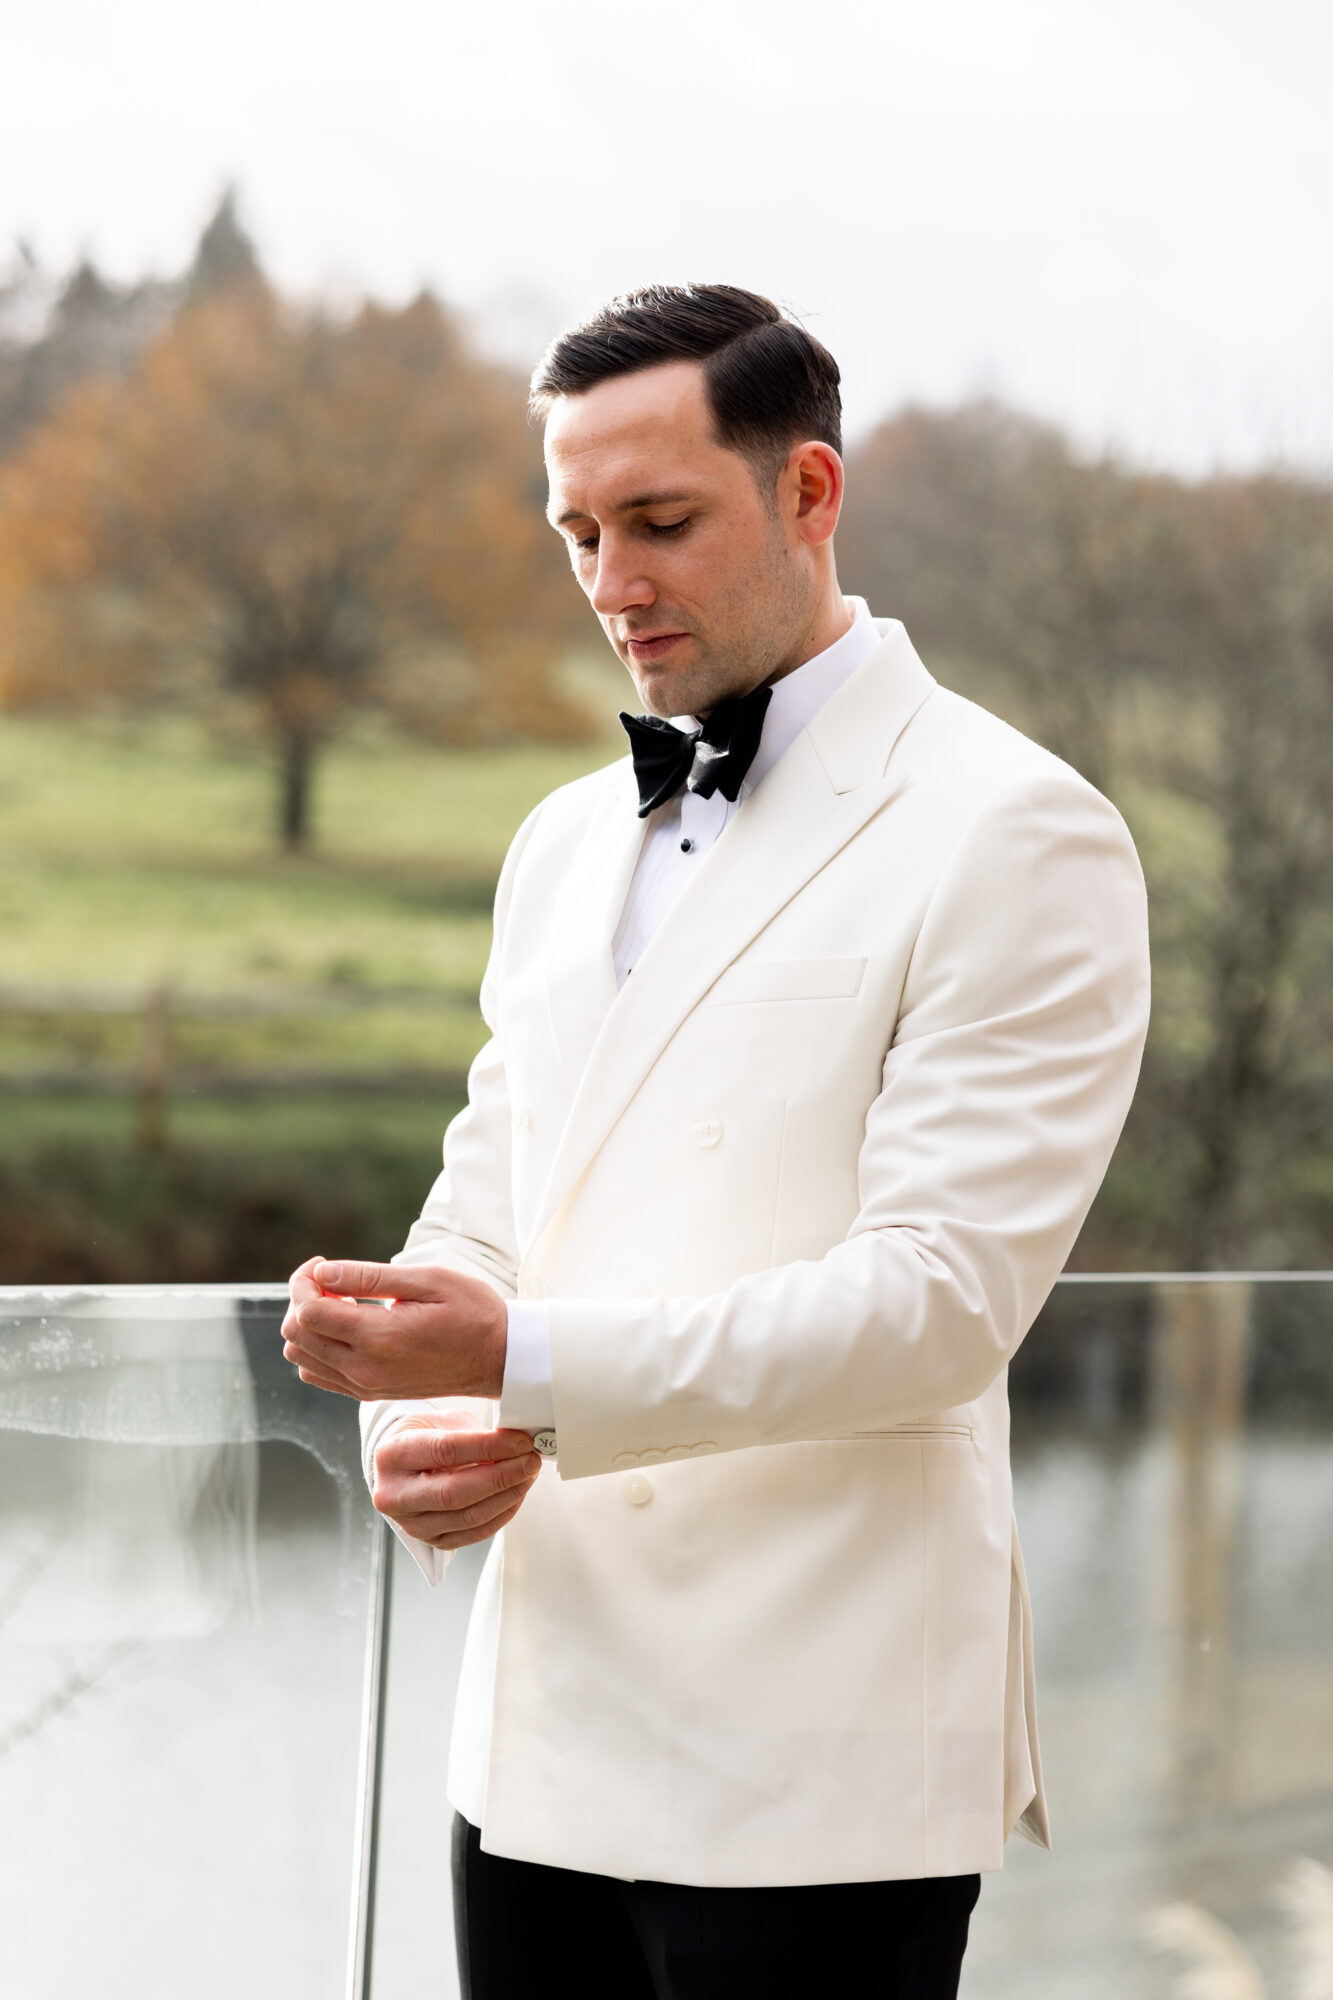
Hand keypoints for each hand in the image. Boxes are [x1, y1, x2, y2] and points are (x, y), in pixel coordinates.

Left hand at [282, 1255, 508, 1400]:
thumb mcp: (428, 1280)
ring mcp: (365, 1386)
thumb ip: (370, 1276)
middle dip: (302, 1299)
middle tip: (332, 1279)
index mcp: (379, 1337)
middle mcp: (365, 1368)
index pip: (307, 1312)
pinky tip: (347, 1326)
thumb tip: (322, 1272)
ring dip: (310, 1324)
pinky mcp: (369, 1392)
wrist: (499, 1358)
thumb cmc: (472, 1312)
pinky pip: (319, 1373)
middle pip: (296, 1335)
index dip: (302, 1281)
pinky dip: (319, 1346)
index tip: (322, 1264)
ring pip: (301, 1356)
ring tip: (342, 1302)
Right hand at [372, 1414, 540, 1551]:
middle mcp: (395, 1494)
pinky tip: (515, 1494)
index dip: (489, 1447)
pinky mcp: (431, 1540)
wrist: (401, 1465)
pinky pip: (474, 1533)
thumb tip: (515, 1446)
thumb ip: (475, 1433)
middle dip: (502, 1476)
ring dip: (507, 1496)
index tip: (520, 1442)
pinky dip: (501, 1514)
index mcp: (393, 1455)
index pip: (446, 1451)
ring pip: (469, 1516)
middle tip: (530, 1461)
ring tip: (527, 1475)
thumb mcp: (443, 1422)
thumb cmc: (422, 1438)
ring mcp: (411, 1523)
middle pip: (456, 1492)